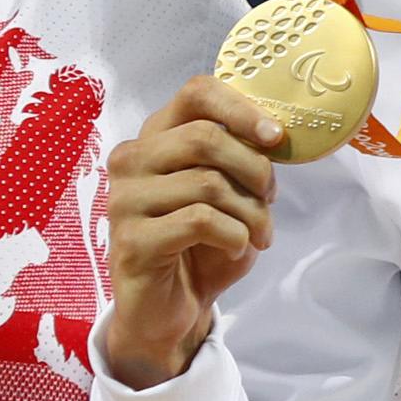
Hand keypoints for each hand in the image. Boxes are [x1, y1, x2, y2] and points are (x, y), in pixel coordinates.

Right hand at [97, 76, 287, 387]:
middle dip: (254, 169)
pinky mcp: (131, 240)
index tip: (276, 138)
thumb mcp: (229, 193)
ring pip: (207, 183)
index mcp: (156, 137)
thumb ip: (241, 158)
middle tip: (270, 198)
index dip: (242, 109)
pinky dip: (234, 236)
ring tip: (259, 234)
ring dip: (251, 212)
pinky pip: (199, 221)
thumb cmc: (203, 244)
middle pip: (205, 137)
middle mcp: (132, 160)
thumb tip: (276, 134)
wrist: (171, 307)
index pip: (196, 93)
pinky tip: (235, 247)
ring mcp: (125, 200)